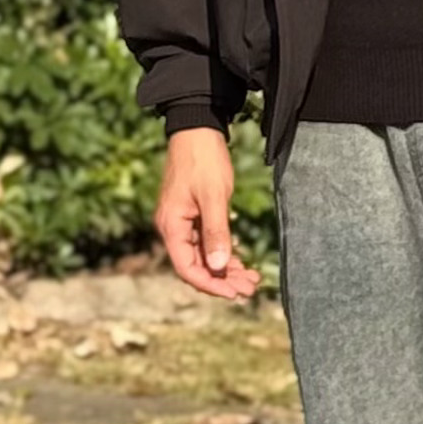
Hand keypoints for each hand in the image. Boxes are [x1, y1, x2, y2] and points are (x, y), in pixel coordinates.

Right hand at [153, 127, 259, 302]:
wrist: (197, 130)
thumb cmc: (203, 160)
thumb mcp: (214, 196)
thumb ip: (216, 232)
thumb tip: (219, 267)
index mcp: (172, 226)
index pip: (187, 269)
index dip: (211, 285)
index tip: (234, 293)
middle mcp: (173, 228)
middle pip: (196, 266)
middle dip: (223, 280)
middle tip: (249, 289)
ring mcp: (182, 222)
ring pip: (203, 256)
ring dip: (226, 269)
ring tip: (250, 279)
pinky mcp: (193, 215)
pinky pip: (206, 242)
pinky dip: (223, 252)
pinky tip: (241, 261)